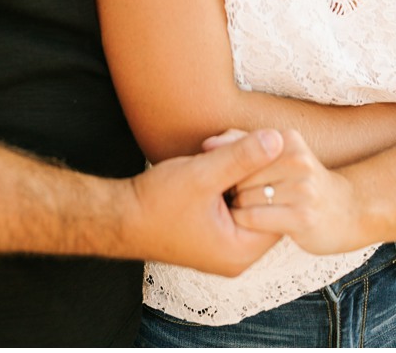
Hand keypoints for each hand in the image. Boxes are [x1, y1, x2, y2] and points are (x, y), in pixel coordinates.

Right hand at [128, 128, 285, 276]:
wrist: (116, 217)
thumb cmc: (155, 201)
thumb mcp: (202, 174)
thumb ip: (242, 157)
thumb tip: (277, 140)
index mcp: (242, 251)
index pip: (279, 210)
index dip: (270, 175)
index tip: (255, 149)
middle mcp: (237, 256)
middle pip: (263, 206)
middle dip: (251, 173)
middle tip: (230, 149)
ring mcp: (224, 248)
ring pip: (247, 203)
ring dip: (236, 176)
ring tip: (215, 155)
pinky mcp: (211, 237)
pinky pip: (231, 208)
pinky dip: (225, 186)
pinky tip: (209, 167)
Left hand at [226, 128, 364, 254]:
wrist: (350, 212)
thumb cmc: (301, 182)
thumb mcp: (277, 155)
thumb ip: (241, 143)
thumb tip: (206, 144)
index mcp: (288, 140)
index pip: (237, 149)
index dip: (227, 166)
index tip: (229, 177)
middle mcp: (297, 161)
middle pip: (237, 174)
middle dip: (232, 187)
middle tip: (238, 196)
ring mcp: (302, 190)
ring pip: (242, 197)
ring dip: (238, 206)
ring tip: (249, 208)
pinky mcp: (302, 218)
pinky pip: (252, 218)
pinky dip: (246, 221)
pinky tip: (255, 223)